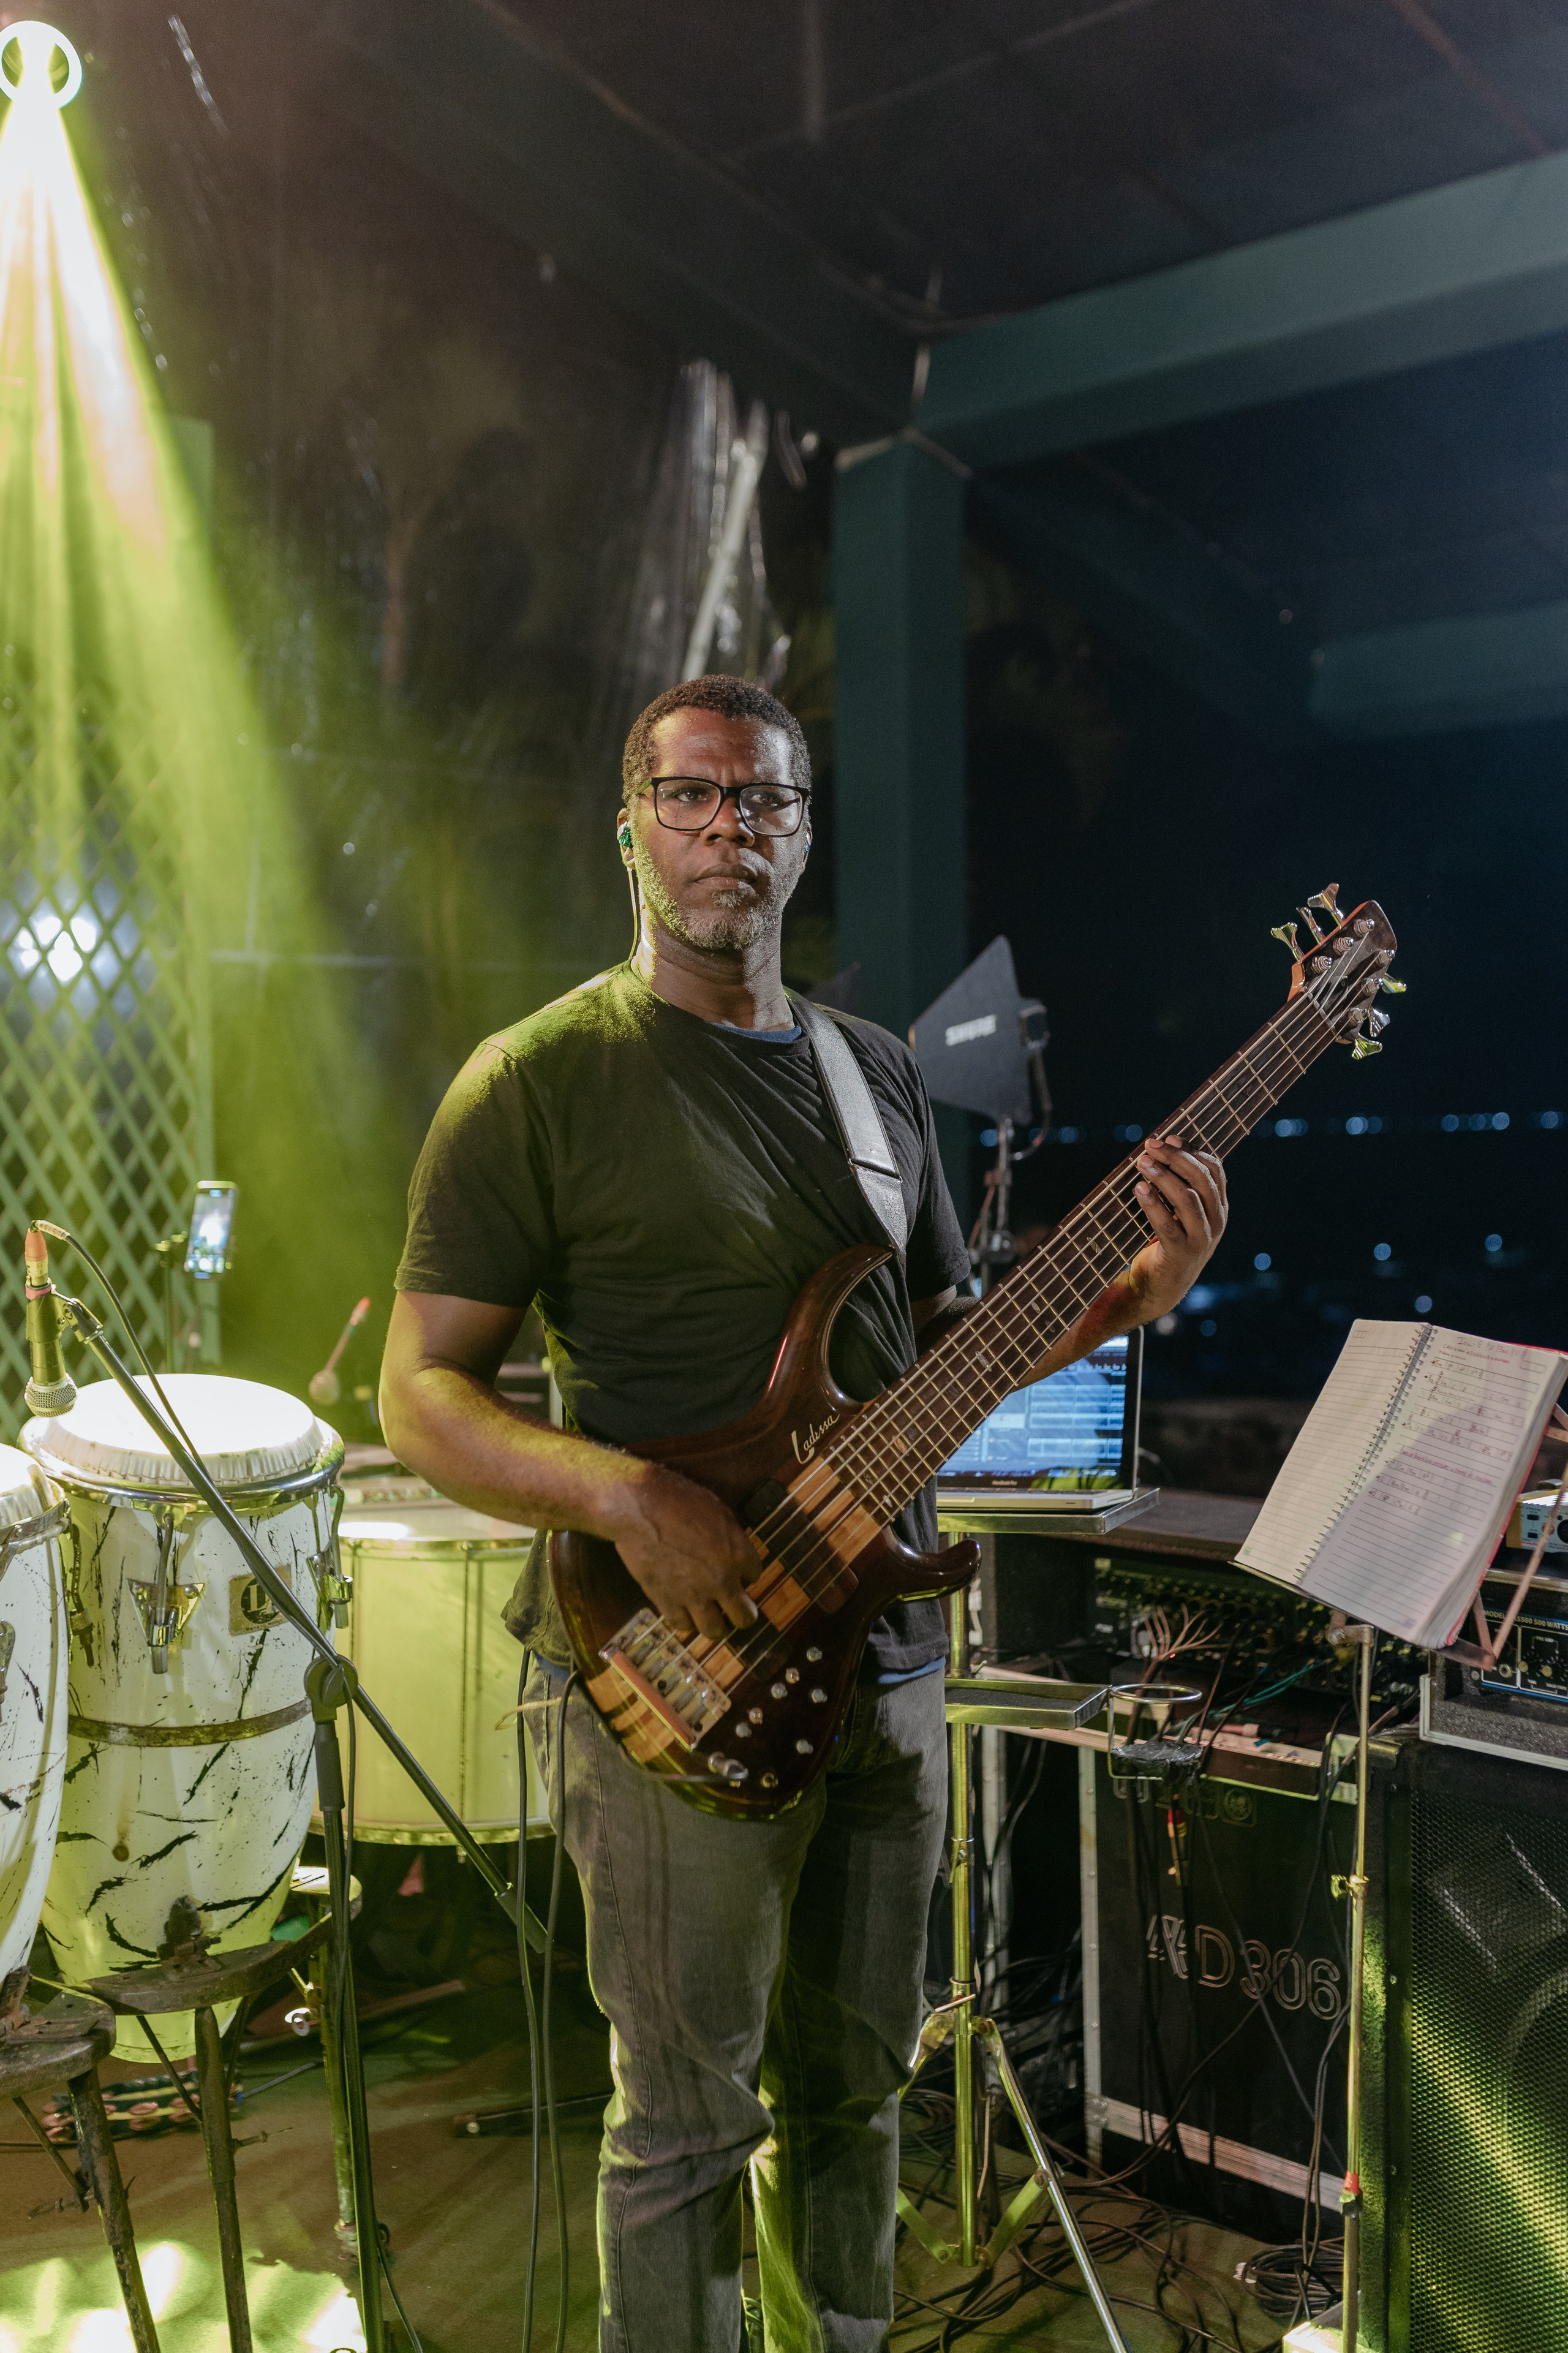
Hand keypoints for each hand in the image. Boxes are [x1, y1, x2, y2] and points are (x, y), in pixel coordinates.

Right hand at [602, 1462, 759, 1643]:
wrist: (641, 1508)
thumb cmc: (680, 1501)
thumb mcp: (719, 1512)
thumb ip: (733, 1538)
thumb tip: (736, 1553)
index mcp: (738, 1555)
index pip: (756, 1575)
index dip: (747, 1573)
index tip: (740, 1571)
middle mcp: (721, 1581)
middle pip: (744, 1617)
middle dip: (743, 1614)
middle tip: (737, 1609)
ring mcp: (693, 1595)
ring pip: (714, 1630)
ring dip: (716, 1624)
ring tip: (711, 1616)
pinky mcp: (666, 1601)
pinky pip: (682, 1625)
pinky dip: (686, 1620)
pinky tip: (684, 1611)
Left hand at [1128, 1134, 1227, 1318]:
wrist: (1159, 1287)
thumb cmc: (1165, 1240)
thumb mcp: (1178, 1211)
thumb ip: (1177, 1184)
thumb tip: (1157, 1148)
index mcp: (1219, 1207)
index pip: (1215, 1170)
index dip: (1193, 1150)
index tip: (1169, 1137)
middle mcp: (1216, 1221)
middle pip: (1202, 1180)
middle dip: (1176, 1158)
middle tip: (1150, 1145)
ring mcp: (1202, 1239)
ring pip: (1187, 1199)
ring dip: (1163, 1177)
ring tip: (1141, 1163)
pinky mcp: (1182, 1254)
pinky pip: (1168, 1224)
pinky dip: (1152, 1205)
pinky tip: (1139, 1189)